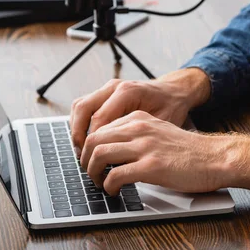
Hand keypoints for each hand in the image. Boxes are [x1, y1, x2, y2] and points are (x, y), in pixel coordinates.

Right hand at [70, 68, 210, 154]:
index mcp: (127, 92)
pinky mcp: (104, 93)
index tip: (95, 162)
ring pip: (79, 106)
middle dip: (78, 135)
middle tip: (83, 157)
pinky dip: (80, 123)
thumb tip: (120, 160)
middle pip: (83, 109)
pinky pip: (84, 105)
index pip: (99, 119)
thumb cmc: (171, 107)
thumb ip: (139, 137)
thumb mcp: (160, 124)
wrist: (173, 91)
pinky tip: (86, 140)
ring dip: (76, 129)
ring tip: (82, 151)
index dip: (93, 143)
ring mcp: (107, 88)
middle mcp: (114, 87)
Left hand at [80, 110, 249, 195]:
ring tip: (99, 182)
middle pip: (93, 139)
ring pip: (99, 154)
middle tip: (89, 172)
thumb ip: (135, 135)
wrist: (215, 158)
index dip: (88, 146)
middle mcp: (138, 127)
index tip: (89, 159)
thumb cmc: (187, 150)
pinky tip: (114, 190)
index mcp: (138, 117)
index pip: (99, 127)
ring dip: (93, 172)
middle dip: (85, 159)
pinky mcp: (151, 166)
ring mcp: (144, 146)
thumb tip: (110, 149)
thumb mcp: (157, 131)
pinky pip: (116, 175)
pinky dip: (108, 185)